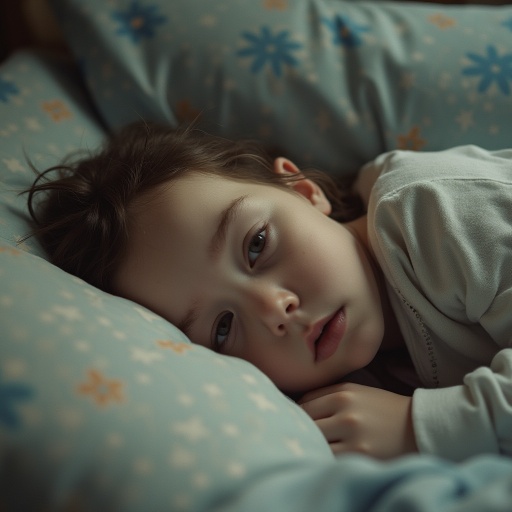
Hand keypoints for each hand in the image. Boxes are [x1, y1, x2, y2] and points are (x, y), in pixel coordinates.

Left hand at [299, 382, 416, 459]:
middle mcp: (346, 413)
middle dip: (303, 429)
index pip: (303, 403)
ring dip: (313, 444)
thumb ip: (325, 396)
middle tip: (302, 434)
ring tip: (314, 445)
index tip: (298, 419)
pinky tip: (329, 455)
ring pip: (316, 442)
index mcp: (343, 394)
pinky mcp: (360, 456)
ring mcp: (353, 437)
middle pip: (306, 423)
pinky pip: (330, 458)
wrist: (418, 426)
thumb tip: (294, 406)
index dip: (297, 413)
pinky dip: (325, 457)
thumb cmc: (381, 408)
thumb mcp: (355, 392)